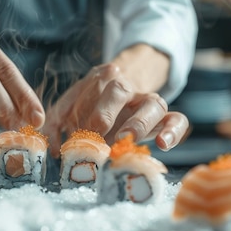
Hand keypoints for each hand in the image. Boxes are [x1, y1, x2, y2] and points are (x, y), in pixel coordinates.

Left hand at [43, 44, 188, 156]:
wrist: (123, 93)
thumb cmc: (90, 106)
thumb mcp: (69, 109)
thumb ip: (56, 125)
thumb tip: (52, 150)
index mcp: (101, 80)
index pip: (93, 87)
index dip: (84, 108)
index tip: (79, 129)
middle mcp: (127, 88)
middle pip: (120, 91)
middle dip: (106, 112)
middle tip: (97, 133)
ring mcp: (149, 102)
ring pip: (153, 104)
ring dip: (139, 123)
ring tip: (127, 140)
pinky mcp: (166, 117)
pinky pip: (177, 120)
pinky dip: (173, 131)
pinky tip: (163, 144)